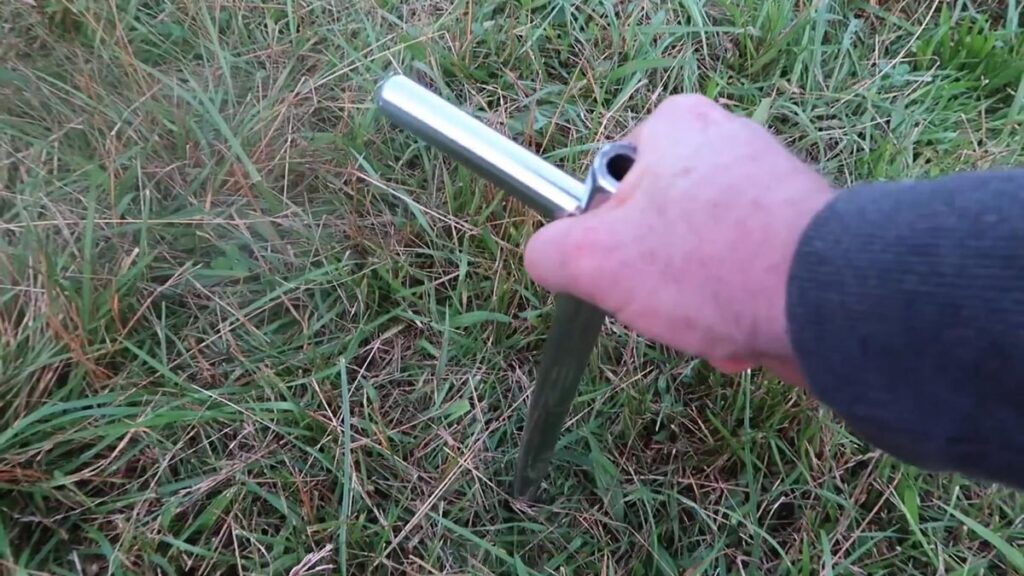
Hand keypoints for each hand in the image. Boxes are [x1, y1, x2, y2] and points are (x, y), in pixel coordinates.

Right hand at [524, 95, 833, 384]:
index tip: (617, 268)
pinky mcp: (802, 234)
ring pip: (699, 262)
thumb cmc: (706, 266)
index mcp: (677, 127)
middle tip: (665, 304)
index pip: (607, 186)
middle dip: (654, 284)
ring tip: (711, 327)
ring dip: (694, 309)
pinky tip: (744, 336)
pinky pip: (743, 277)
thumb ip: (550, 252)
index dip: (602, 238)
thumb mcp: (594, 260)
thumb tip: (547, 258)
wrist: (829, 305)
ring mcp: (771, 189)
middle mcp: (729, 143)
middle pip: (654, 230)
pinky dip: (735, 312)